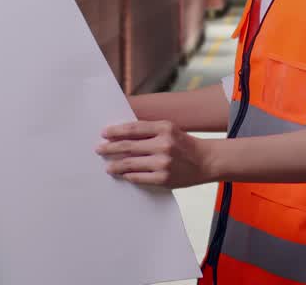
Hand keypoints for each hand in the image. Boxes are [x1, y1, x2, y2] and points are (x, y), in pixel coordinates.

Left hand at [95, 120, 213, 187]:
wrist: (206, 161)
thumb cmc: (185, 144)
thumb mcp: (170, 130)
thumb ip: (150, 131)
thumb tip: (122, 135)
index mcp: (164, 128)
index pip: (133, 128)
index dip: (116, 131)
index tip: (104, 133)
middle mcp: (163, 144)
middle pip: (128, 146)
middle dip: (110, 148)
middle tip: (99, 149)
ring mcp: (163, 163)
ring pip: (130, 163)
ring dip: (115, 165)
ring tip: (108, 166)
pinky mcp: (163, 179)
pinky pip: (139, 177)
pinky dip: (128, 175)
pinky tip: (123, 174)